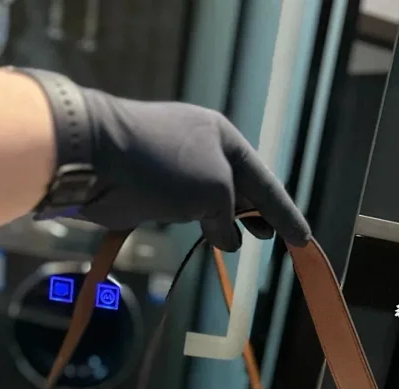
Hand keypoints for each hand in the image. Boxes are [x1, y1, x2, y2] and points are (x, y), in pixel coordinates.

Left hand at [78, 95, 309, 251]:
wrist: (96, 158)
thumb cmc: (163, 167)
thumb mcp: (214, 190)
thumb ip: (229, 218)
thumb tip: (228, 240)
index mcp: (221, 137)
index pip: (264, 181)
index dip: (285, 213)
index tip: (302, 239)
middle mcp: (201, 147)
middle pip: (240, 187)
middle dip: (259, 214)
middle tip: (274, 239)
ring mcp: (176, 166)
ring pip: (213, 200)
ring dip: (229, 222)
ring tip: (243, 241)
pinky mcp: (152, 186)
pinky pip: (188, 208)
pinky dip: (203, 223)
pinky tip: (210, 238)